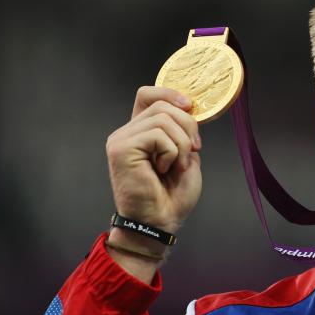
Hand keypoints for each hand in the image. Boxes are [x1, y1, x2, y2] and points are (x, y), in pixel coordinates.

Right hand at [106, 86, 202, 235]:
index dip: (170, 93)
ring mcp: (121, 139)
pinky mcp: (121, 149)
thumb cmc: (172, 196)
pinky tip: (163, 169)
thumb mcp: (186, 155)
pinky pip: (157, 134)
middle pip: (163, 105)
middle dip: (188, 126)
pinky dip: (171, 152)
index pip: (148, 94)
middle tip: (193, 151)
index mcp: (141, 132)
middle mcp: (127, 132)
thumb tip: (188, 109)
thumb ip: (183, 131)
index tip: (190, 107)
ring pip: (163, 118)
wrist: (161, 222)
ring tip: (178, 166)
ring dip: (182, 144)